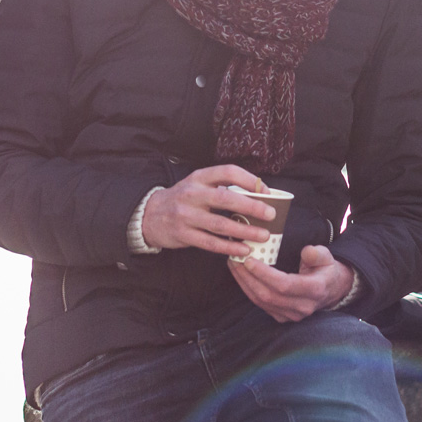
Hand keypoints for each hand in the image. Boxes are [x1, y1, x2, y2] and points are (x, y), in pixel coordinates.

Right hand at [139, 164, 274, 257]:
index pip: (228, 172)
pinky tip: (244, 249)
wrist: (150, 215)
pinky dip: (229, 247)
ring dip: (244, 231)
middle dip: (251, 207)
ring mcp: (186, 215)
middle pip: (225, 199)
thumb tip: (258, 194)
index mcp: (199, 177)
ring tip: (263, 235)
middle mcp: (192, 194)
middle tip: (271, 214)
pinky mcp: (183, 235)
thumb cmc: (183, 199)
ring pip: (220, 225)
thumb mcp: (198, 184)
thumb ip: (221, 187)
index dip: (249, 180)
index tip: (266, 190)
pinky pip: (210, 243)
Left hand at [230, 244, 356, 322]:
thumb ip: (317, 254)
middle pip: (268, 295)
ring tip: (234, 265)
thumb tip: (306, 251)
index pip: (284, 285)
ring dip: (245, 283)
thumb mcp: (327, 256)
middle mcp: (302, 307)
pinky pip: (261, 305)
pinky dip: (248, 290)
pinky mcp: (282, 317)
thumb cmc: (326, 269)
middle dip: (248, 277)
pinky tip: (241, 276)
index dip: (264, 274)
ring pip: (261, 302)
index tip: (249, 260)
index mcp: (314, 290)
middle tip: (235, 259)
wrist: (331, 290)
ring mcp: (291, 315)